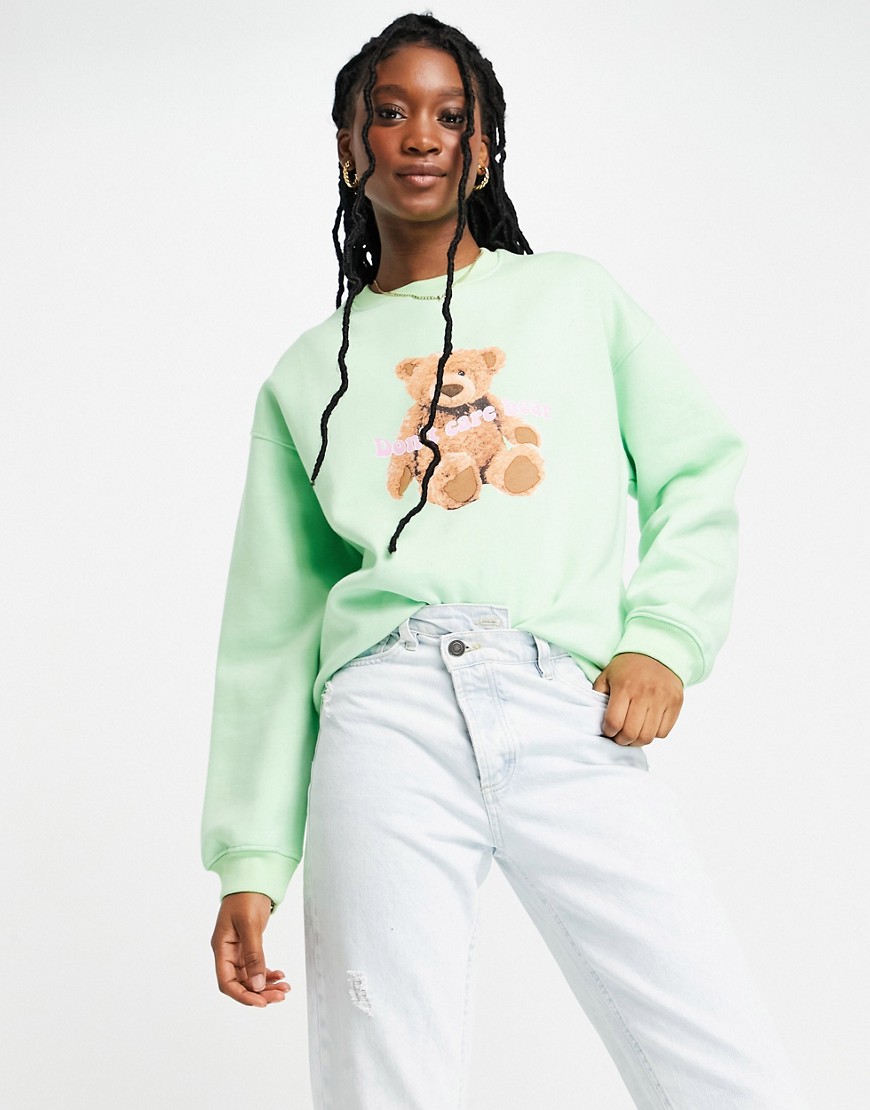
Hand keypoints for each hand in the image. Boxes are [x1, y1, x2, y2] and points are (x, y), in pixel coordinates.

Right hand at [210, 892, 291, 1007]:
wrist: (252, 878)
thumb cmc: (246, 896)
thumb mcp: (250, 924)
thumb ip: (254, 954)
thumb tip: (258, 984)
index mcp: (221, 948)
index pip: (226, 982)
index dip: (242, 996)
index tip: (261, 1003)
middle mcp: (227, 952)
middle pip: (240, 983)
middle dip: (260, 992)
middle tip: (280, 996)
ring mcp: (237, 950)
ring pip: (250, 977)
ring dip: (266, 985)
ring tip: (285, 989)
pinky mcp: (248, 946)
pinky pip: (256, 967)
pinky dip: (267, 973)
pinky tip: (280, 975)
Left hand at [593, 652, 683, 746]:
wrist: (656, 653)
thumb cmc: (628, 668)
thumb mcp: (607, 675)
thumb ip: (598, 695)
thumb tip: (596, 718)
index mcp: (624, 687)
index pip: (614, 722)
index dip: (608, 732)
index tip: (608, 730)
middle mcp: (644, 693)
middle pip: (631, 733)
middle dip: (621, 741)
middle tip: (619, 737)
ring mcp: (662, 699)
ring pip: (648, 736)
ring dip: (637, 741)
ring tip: (632, 735)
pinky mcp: (675, 703)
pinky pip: (663, 732)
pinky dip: (653, 734)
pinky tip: (647, 725)